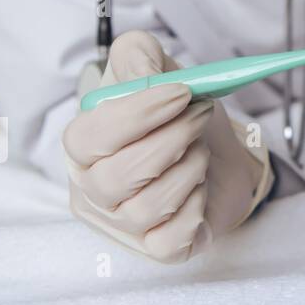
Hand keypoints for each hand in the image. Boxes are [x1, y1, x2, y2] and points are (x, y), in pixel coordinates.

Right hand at [63, 30, 272, 263]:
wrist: (221, 150)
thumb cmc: (177, 115)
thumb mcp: (158, 70)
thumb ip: (139, 56)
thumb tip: (141, 76)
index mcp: (83, 147)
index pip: (86, 138)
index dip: (136, 114)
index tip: (181, 92)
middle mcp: (94, 191)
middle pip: (116, 176)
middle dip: (171, 139)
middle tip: (199, 114)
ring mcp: (123, 225)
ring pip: (147, 207)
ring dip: (188, 169)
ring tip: (199, 149)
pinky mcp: (159, 248)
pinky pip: (171, 239)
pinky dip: (194, 208)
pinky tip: (199, 187)